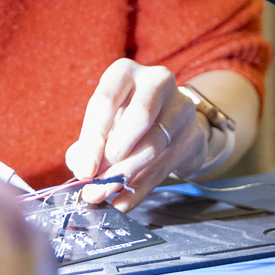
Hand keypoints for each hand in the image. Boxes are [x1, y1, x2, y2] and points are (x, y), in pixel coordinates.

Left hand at [63, 58, 207, 211]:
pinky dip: (140, 189)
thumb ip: (87, 145)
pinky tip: (123, 202)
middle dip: (113, 155)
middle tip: (94, 183)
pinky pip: (164, 166)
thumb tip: (81, 167)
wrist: (172, 126)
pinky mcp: (193, 134)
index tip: (84, 169)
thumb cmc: (126, 122)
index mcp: (125, 73)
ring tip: (104, 193)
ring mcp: (180, 107)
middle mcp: (156, 81)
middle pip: (139, 117)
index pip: (106, 101)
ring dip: (125, 175)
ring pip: (153, 144)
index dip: (93, 138)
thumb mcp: (103, 125)